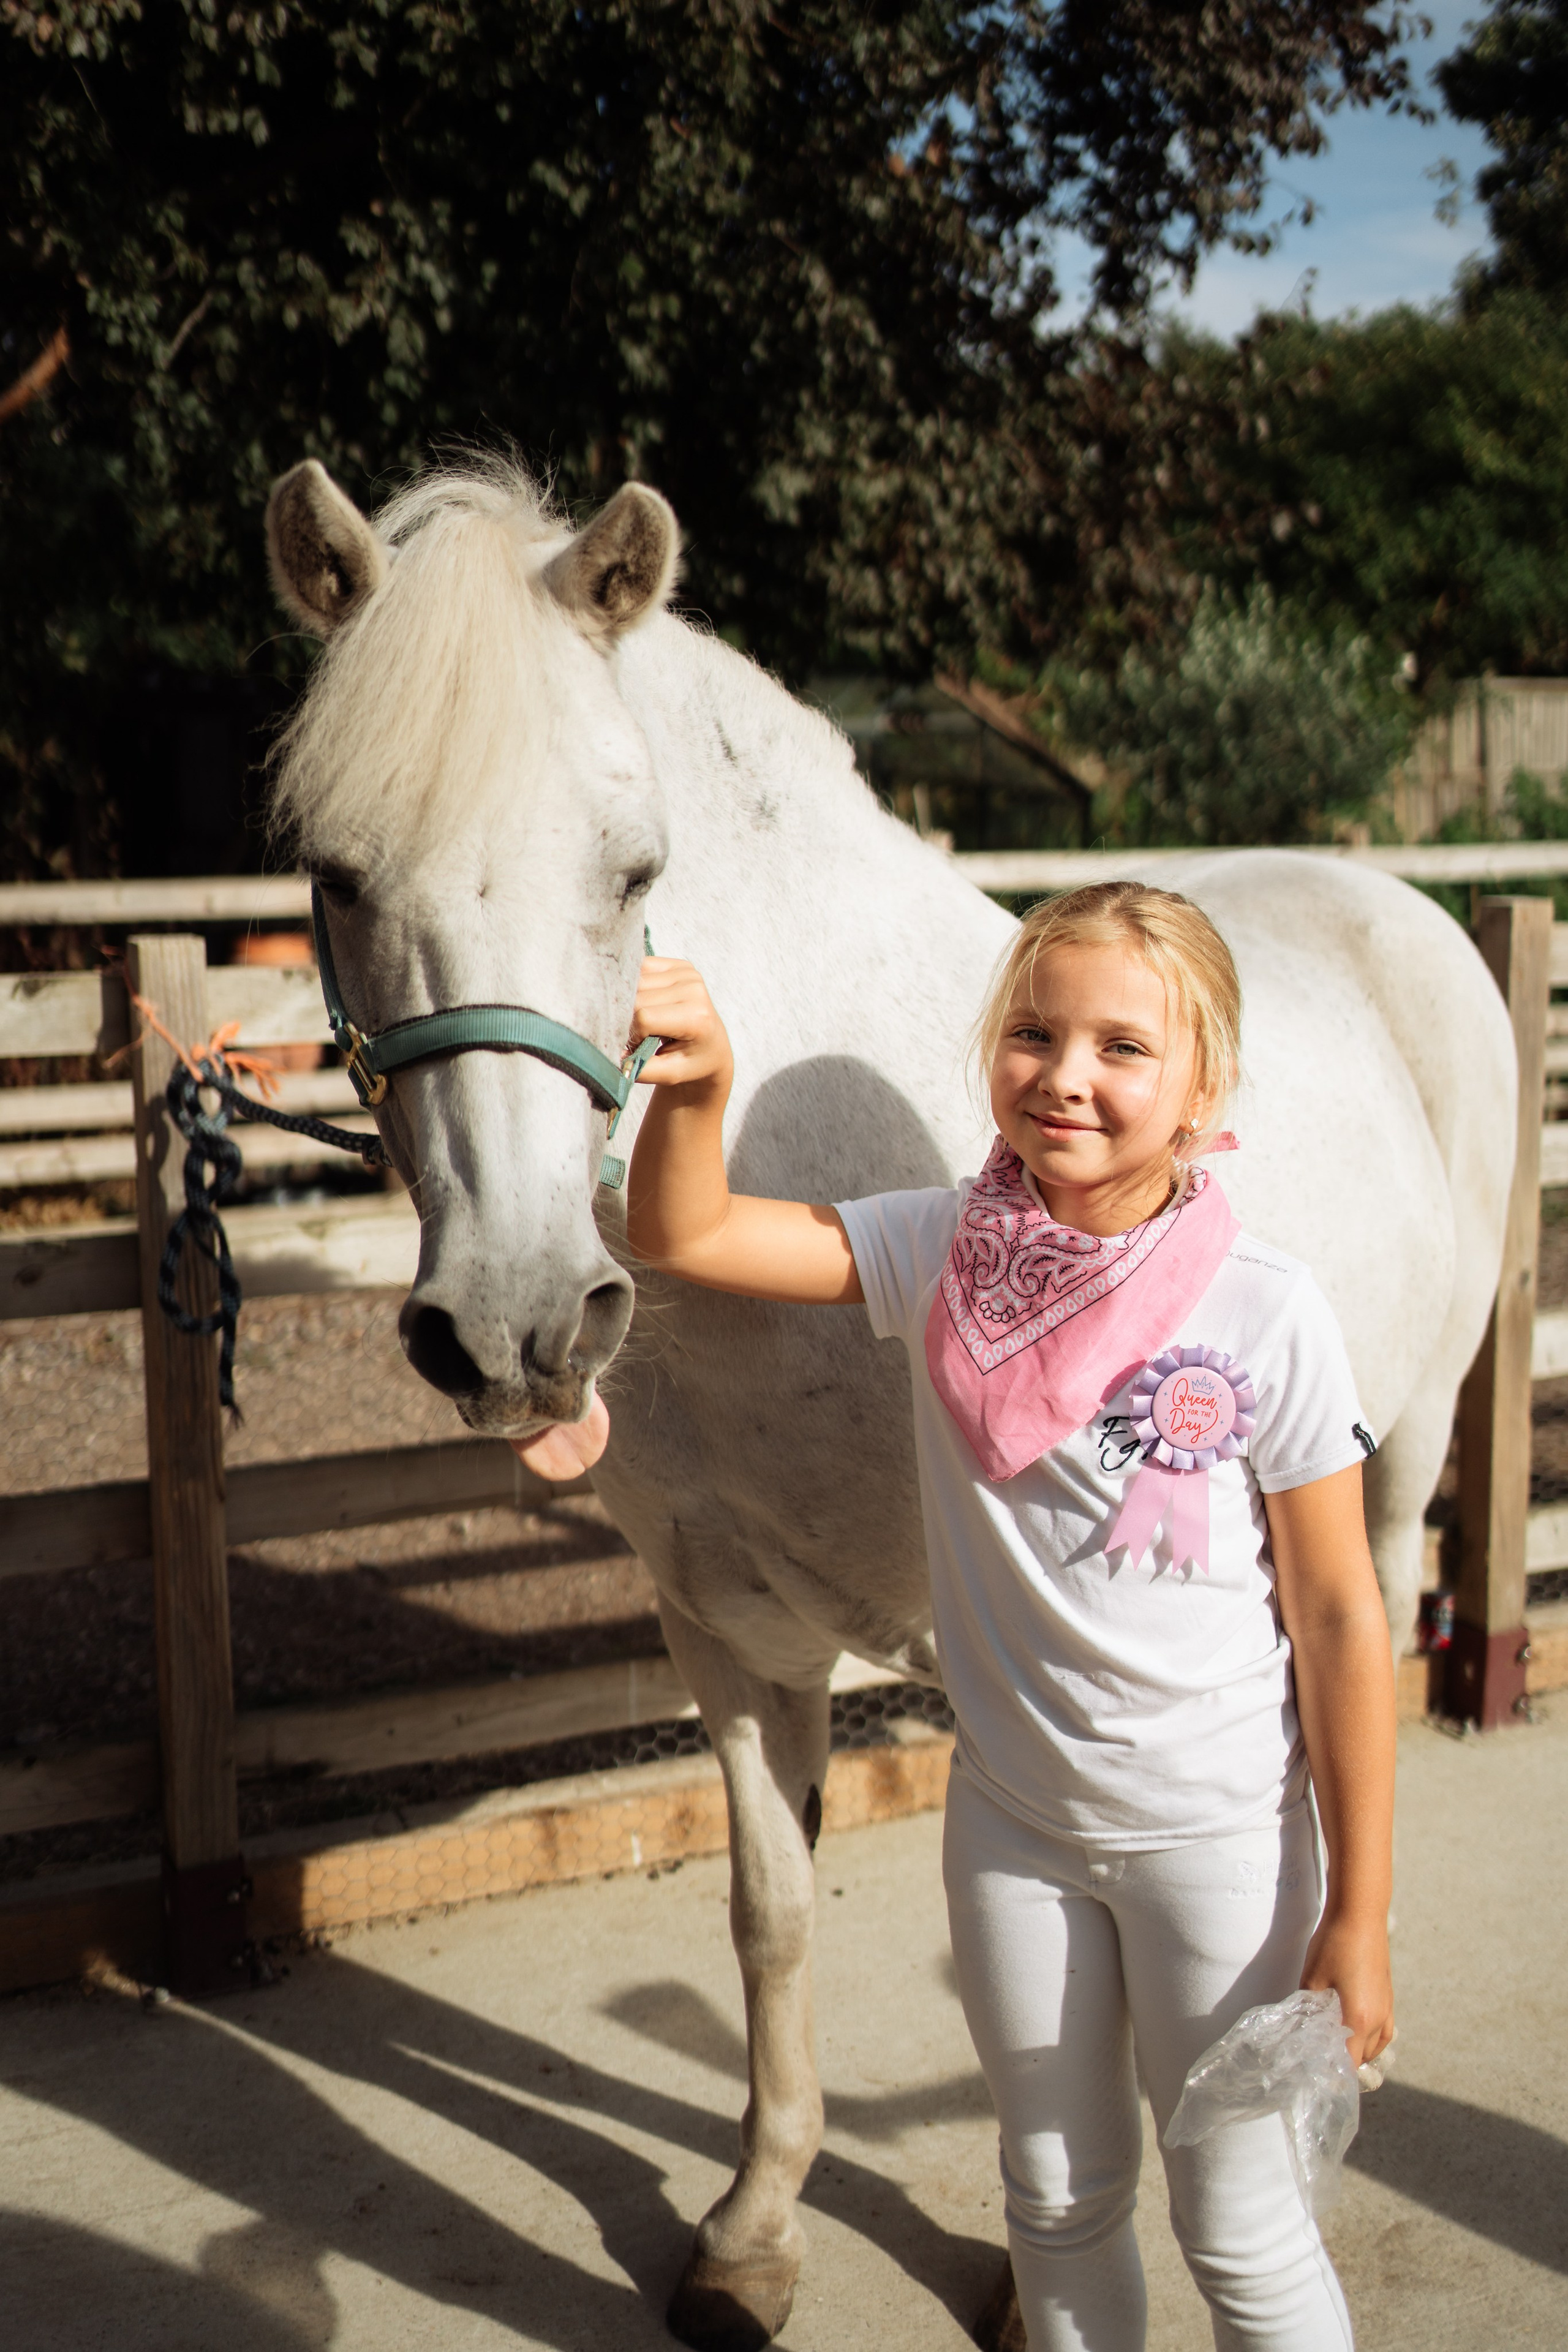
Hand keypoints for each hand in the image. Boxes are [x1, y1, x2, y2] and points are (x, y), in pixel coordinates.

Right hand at [630, 957, 733, 1093]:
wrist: (712, 1046)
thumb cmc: (691, 1061)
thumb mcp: (670, 1075)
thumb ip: (641, 1069)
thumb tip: (615, 1059)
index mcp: (696, 1016)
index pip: (644, 1017)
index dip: (634, 1035)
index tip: (639, 1048)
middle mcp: (694, 989)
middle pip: (638, 998)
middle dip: (631, 1020)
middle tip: (641, 1037)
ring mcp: (688, 973)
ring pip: (636, 981)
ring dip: (632, 1002)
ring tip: (646, 1021)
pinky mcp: (680, 965)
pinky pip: (642, 967)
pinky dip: (637, 985)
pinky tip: (647, 1002)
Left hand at [1300, 1907, 1393, 2070]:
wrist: (1360, 1914)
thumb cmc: (1334, 1945)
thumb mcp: (1312, 1979)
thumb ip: (1308, 2010)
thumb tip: (1299, 2029)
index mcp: (1359, 2019)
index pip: (1348, 2063)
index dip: (1332, 2074)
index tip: (1315, 2076)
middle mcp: (1378, 2020)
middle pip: (1362, 2058)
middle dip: (1342, 2063)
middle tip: (1317, 2060)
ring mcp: (1387, 2008)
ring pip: (1375, 2046)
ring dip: (1357, 2051)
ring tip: (1334, 2047)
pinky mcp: (1388, 1997)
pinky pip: (1384, 2031)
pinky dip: (1371, 2039)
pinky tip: (1355, 2030)